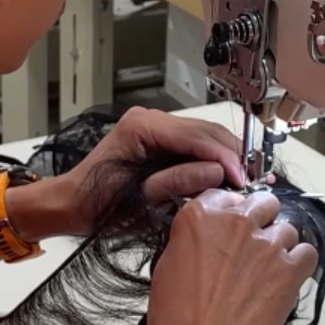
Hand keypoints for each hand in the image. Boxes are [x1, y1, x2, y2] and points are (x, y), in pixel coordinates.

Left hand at [40, 109, 248, 237]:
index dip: (226, 158)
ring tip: (246, 181)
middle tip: (253, 181)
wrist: (71, 205)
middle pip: (206, 132)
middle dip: (232, 156)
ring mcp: (154, 127)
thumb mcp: (141, 198)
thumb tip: (219, 172)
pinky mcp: (158, 140)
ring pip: (204, 137)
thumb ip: (179, 180)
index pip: (197, 137)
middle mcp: (149, 119)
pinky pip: (194, 145)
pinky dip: (212, 160)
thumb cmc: (95, 204)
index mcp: (142, 126)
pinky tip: (228, 176)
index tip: (245, 179)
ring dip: (226, 158)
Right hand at [144, 189, 318, 324]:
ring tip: (267, 272)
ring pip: (287, 230)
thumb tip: (211, 236)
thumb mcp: (168, 264)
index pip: (226, 196)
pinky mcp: (289, 270)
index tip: (231, 229)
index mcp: (200, 216)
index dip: (231, 213)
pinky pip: (307, 253)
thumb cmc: (175, 319)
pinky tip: (286, 279)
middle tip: (251, 249)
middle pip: (263, 204)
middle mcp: (236, 222)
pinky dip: (299, 264)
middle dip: (259, 223)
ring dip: (279, 247)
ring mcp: (266, 245)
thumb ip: (194, 238)